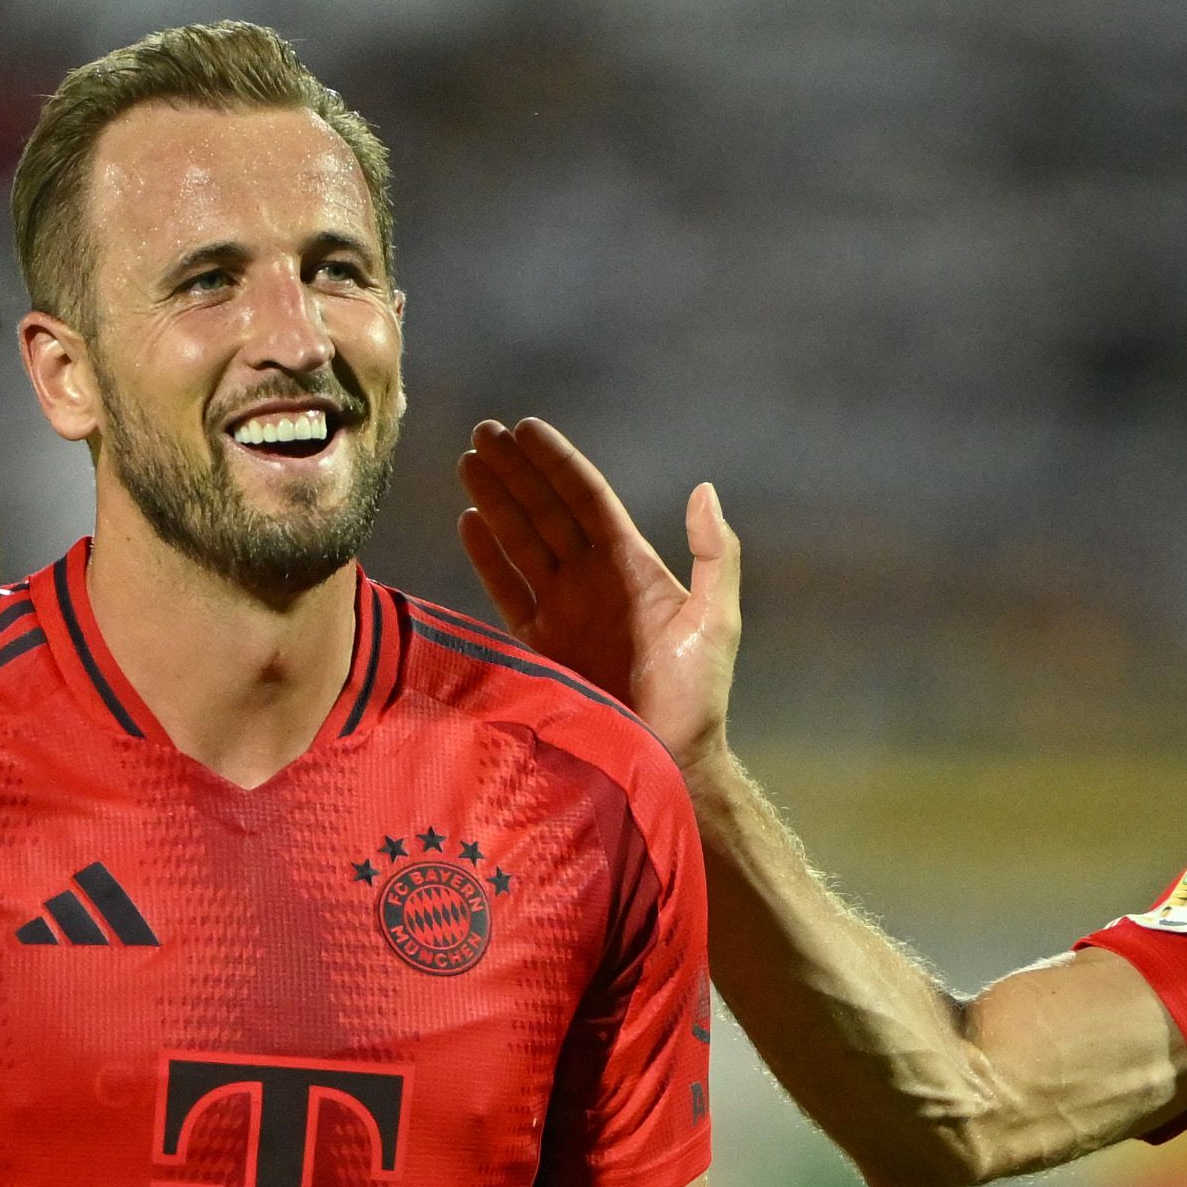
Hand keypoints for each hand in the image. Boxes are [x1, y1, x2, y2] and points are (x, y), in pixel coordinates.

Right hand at [459, 418, 741, 773]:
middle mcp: (591, 579)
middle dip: (516, 471)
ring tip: (468, 462)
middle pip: (546, 512)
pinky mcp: (538, 645)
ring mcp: (562, 610)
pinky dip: (487, 558)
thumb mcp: (717, 619)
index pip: (587, 499)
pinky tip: (470, 522)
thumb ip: (715, 554)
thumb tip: (704, 489)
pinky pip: (506, 591)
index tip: (526, 427)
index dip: (556, 463)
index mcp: (632, 565)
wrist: (666, 759)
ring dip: (495, 502)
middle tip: (484, 431)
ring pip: (520, 542)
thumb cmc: (698, 694)